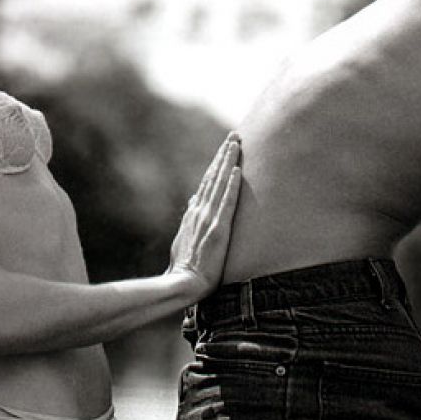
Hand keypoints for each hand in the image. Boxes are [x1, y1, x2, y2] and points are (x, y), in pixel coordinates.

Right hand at [168, 134, 241, 299]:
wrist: (183, 284)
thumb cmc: (185, 268)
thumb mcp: (184, 238)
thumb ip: (190, 218)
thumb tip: (194, 199)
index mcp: (194, 215)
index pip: (207, 184)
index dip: (216, 165)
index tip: (225, 149)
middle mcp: (200, 212)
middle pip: (213, 177)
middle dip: (224, 155)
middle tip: (234, 135)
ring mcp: (208, 219)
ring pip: (219, 184)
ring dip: (228, 162)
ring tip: (237, 143)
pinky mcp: (217, 230)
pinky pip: (226, 203)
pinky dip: (231, 185)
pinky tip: (237, 170)